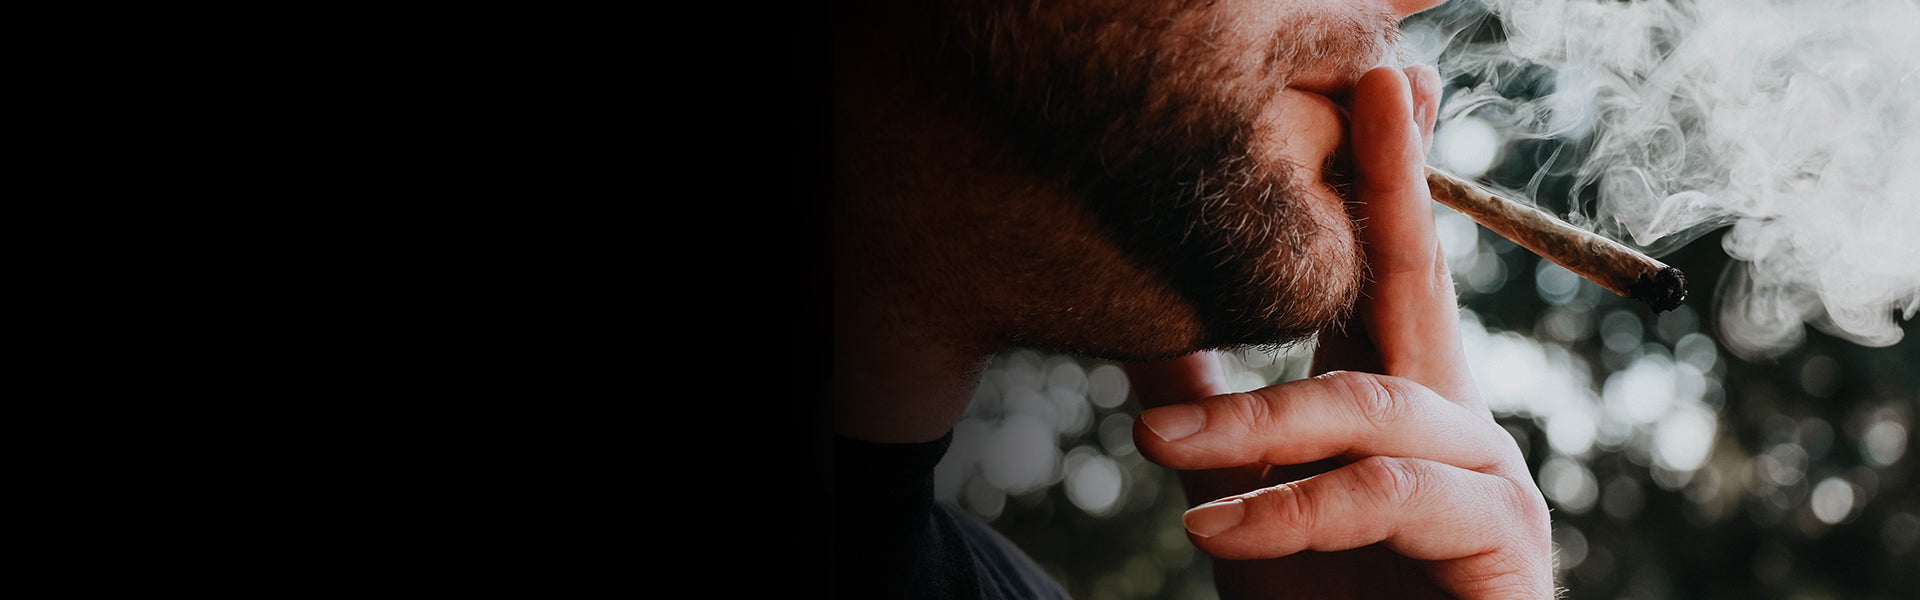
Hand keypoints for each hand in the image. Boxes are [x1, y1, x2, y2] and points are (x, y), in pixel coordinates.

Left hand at [1124, 65, 1554, 598]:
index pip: (1379, 274)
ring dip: (1255, 420)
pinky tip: (1211, 529)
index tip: (1378, 81)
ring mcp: (1487, 478)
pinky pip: (1386, 494)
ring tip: (1156, 447)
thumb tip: (1144, 332)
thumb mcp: (1242, 508)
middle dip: (1399, 180)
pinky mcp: (1502, 541)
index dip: (1378, 179)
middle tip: (1378, 82)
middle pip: (1420, 283)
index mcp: (1394, 402)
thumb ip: (1209, 418)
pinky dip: (1289, 507)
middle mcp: (1452, 422)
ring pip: (1369, 405)